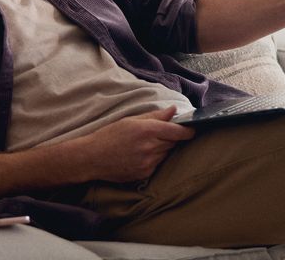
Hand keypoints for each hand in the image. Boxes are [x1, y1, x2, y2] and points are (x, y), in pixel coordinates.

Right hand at [76, 106, 194, 182]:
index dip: (188, 131)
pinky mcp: (144, 174)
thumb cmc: (110, 136)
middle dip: (170, 138)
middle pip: (173, 142)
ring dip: (162, 149)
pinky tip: (139, 156)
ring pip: (166, 154)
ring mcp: (148, 163)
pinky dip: (154, 159)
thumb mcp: (131, 120)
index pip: (177, 131)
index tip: (192, 129)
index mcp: (147, 130)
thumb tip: (174, 110)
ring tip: (144, 145)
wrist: (92, 158)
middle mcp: (149, 147)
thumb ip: (155, 116)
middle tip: (157, 134)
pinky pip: (157, 164)